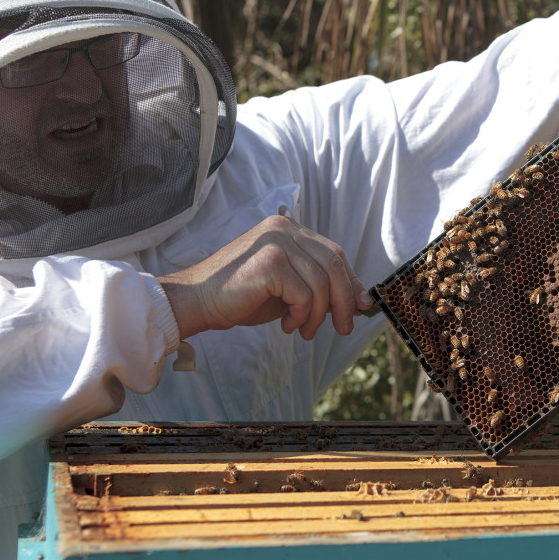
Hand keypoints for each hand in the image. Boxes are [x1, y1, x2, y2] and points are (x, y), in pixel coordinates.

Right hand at [157, 215, 373, 340]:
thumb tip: (360, 302)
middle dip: (345, 301)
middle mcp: (285, 228)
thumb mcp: (288, 288)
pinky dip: (302, 315)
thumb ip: (319, 287)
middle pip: (335, 264)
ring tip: (303, 331)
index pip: (335, 254)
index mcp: (290, 229)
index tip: (361, 308)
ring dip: (319, 315)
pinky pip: (304, 294)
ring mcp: (277, 242)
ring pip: (322, 283)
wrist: (197, 302)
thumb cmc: (241, 296)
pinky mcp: (270, 261)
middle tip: (344, 328)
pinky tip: (287, 325)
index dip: (352, 282)